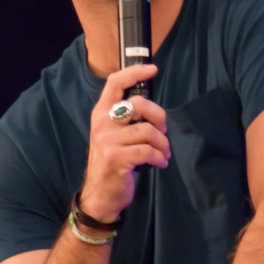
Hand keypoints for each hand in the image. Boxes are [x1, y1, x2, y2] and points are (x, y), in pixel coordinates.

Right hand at [80, 64, 170, 221]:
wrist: (100, 195)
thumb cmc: (112, 163)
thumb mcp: (113, 136)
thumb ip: (126, 120)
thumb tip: (152, 109)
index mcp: (101, 113)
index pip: (114, 83)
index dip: (135, 73)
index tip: (152, 69)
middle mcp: (102, 123)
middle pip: (138, 104)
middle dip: (158, 116)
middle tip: (162, 130)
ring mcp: (107, 141)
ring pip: (147, 131)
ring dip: (162, 143)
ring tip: (163, 152)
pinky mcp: (117, 158)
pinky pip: (148, 151)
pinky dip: (159, 157)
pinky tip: (160, 163)